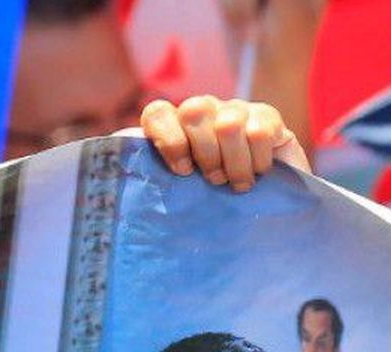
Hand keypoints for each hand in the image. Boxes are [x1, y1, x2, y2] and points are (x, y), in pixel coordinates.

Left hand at [140, 96, 310, 191]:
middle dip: (205, 153)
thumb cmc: (211, 202)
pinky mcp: (266, 115)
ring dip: (234, 163)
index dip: (169, 141)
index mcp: (174, 126)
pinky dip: (258, 160)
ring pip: (228, 124)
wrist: (263, 205)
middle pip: (194, 111)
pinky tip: (258, 172)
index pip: (158, 113)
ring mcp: (234, 109)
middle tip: (214, 180)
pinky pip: (259, 132)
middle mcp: (202, 110)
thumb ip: (156, 185)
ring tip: (238, 184)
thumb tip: (124, 196)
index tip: (183, 172)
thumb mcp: (180, 195)